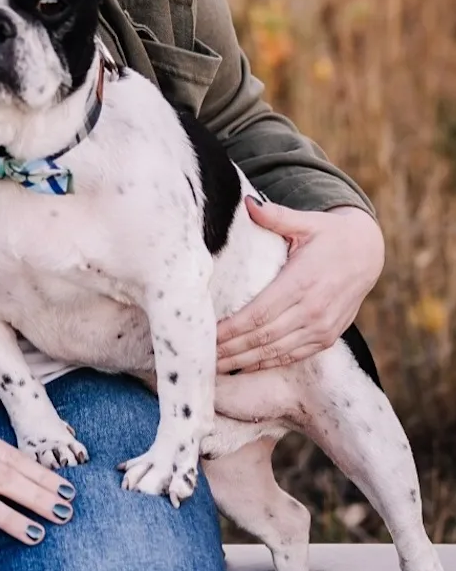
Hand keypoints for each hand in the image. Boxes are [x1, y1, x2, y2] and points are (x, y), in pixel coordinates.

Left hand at [216, 201, 383, 373]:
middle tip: (203, 356)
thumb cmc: (328, 235)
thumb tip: (247, 203)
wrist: (367, 254)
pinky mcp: (327, 337)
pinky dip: (268, 363)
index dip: (231, 329)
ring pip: (277, 351)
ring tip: (216, 367)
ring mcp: (322, 327)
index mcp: (302, 281)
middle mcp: (313, 309)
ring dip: (245, 361)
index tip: (207, 335)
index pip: (259, 313)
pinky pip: (294, 356)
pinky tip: (245, 366)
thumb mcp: (306, 222)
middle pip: (263, 337)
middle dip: (231, 349)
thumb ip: (276, 216)